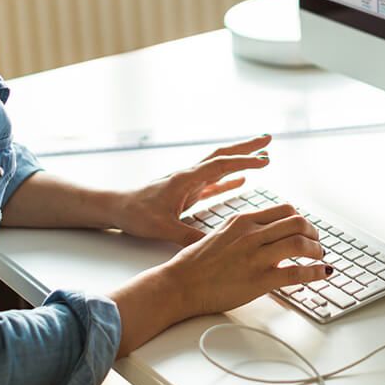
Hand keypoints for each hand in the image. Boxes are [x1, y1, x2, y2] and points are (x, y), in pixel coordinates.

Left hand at [115, 135, 273, 245]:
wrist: (116, 208)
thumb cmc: (136, 214)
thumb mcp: (162, 228)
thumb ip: (188, 236)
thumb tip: (214, 244)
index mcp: (185, 179)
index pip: (220, 165)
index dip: (244, 161)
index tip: (265, 159)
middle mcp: (189, 176)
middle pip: (223, 155)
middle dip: (246, 147)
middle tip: (268, 139)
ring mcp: (188, 182)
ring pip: (219, 166)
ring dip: (240, 160)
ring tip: (262, 156)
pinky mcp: (186, 192)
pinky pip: (213, 183)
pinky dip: (229, 180)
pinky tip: (242, 182)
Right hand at [166, 203, 328, 316]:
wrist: (180, 283)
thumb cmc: (195, 262)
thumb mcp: (220, 234)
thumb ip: (243, 231)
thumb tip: (264, 233)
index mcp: (243, 220)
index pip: (284, 210)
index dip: (301, 219)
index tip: (305, 229)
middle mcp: (252, 234)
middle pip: (298, 222)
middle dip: (313, 233)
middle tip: (317, 243)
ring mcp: (256, 256)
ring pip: (300, 243)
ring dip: (317, 250)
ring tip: (319, 257)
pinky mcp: (260, 279)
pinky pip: (296, 273)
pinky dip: (314, 272)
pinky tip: (321, 273)